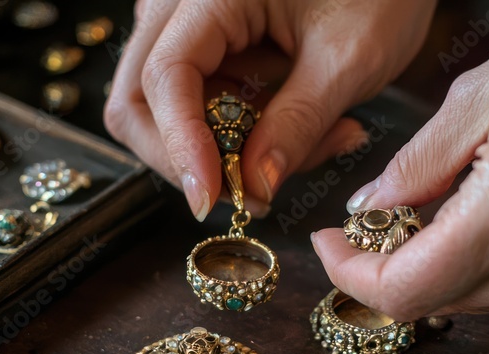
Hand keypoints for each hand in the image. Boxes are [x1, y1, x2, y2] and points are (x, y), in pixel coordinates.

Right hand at [104, 0, 435, 219]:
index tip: (210, 199)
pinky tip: (310, 132)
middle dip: (188, 158)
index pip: (165, 76)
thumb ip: (297, 125)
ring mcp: (190, 25)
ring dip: (227, 150)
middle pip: (139, 99)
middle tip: (254, 192)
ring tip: (317, 146)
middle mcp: (182, 3)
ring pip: (168, 112)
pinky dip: (245, 134)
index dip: (180, 146)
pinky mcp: (209, 46)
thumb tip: (255, 185)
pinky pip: (203, 106)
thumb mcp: (349, 59)